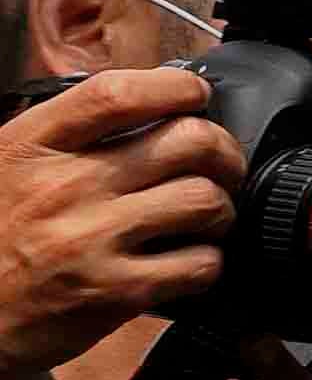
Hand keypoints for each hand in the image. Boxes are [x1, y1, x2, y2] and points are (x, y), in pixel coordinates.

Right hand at [0, 67, 239, 374]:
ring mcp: (90, 239)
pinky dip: (207, 262)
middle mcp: (63, 187)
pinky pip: (200, 263)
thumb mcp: (10, 166)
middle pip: (188, 140)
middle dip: (223, 152)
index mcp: (33, 146)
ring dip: (219, 210)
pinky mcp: (116, 292)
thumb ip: (71, 135)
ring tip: (201, 219)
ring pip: (205, 200)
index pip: (117, 93)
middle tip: (220, 167)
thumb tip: (153, 107)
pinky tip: (184, 261)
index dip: (175, 87)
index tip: (194, 95)